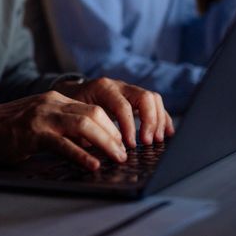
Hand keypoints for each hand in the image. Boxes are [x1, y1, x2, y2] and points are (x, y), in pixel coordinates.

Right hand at [0, 91, 126, 170]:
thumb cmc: (11, 130)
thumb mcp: (42, 121)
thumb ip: (63, 127)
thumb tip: (92, 143)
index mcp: (56, 100)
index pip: (93, 109)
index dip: (112, 127)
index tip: (121, 143)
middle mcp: (52, 104)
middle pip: (94, 114)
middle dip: (114, 134)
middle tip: (123, 153)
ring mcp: (43, 117)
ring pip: (84, 125)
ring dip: (105, 143)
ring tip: (116, 158)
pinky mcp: (33, 133)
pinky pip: (63, 144)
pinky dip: (81, 155)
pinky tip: (92, 165)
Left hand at [56, 77, 173, 147]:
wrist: (68, 93)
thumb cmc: (71, 108)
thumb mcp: (74, 116)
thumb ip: (86, 129)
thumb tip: (99, 149)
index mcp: (102, 88)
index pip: (123, 105)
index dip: (129, 126)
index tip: (130, 145)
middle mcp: (118, 85)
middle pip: (144, 97)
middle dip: (150, 121)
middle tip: (148, 142)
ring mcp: (128, 90)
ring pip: (153, 99)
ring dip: (158, 120)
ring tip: (157, 140)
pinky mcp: (135, 98)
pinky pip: (155, 104)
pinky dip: (163, 118)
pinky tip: (167, 133)